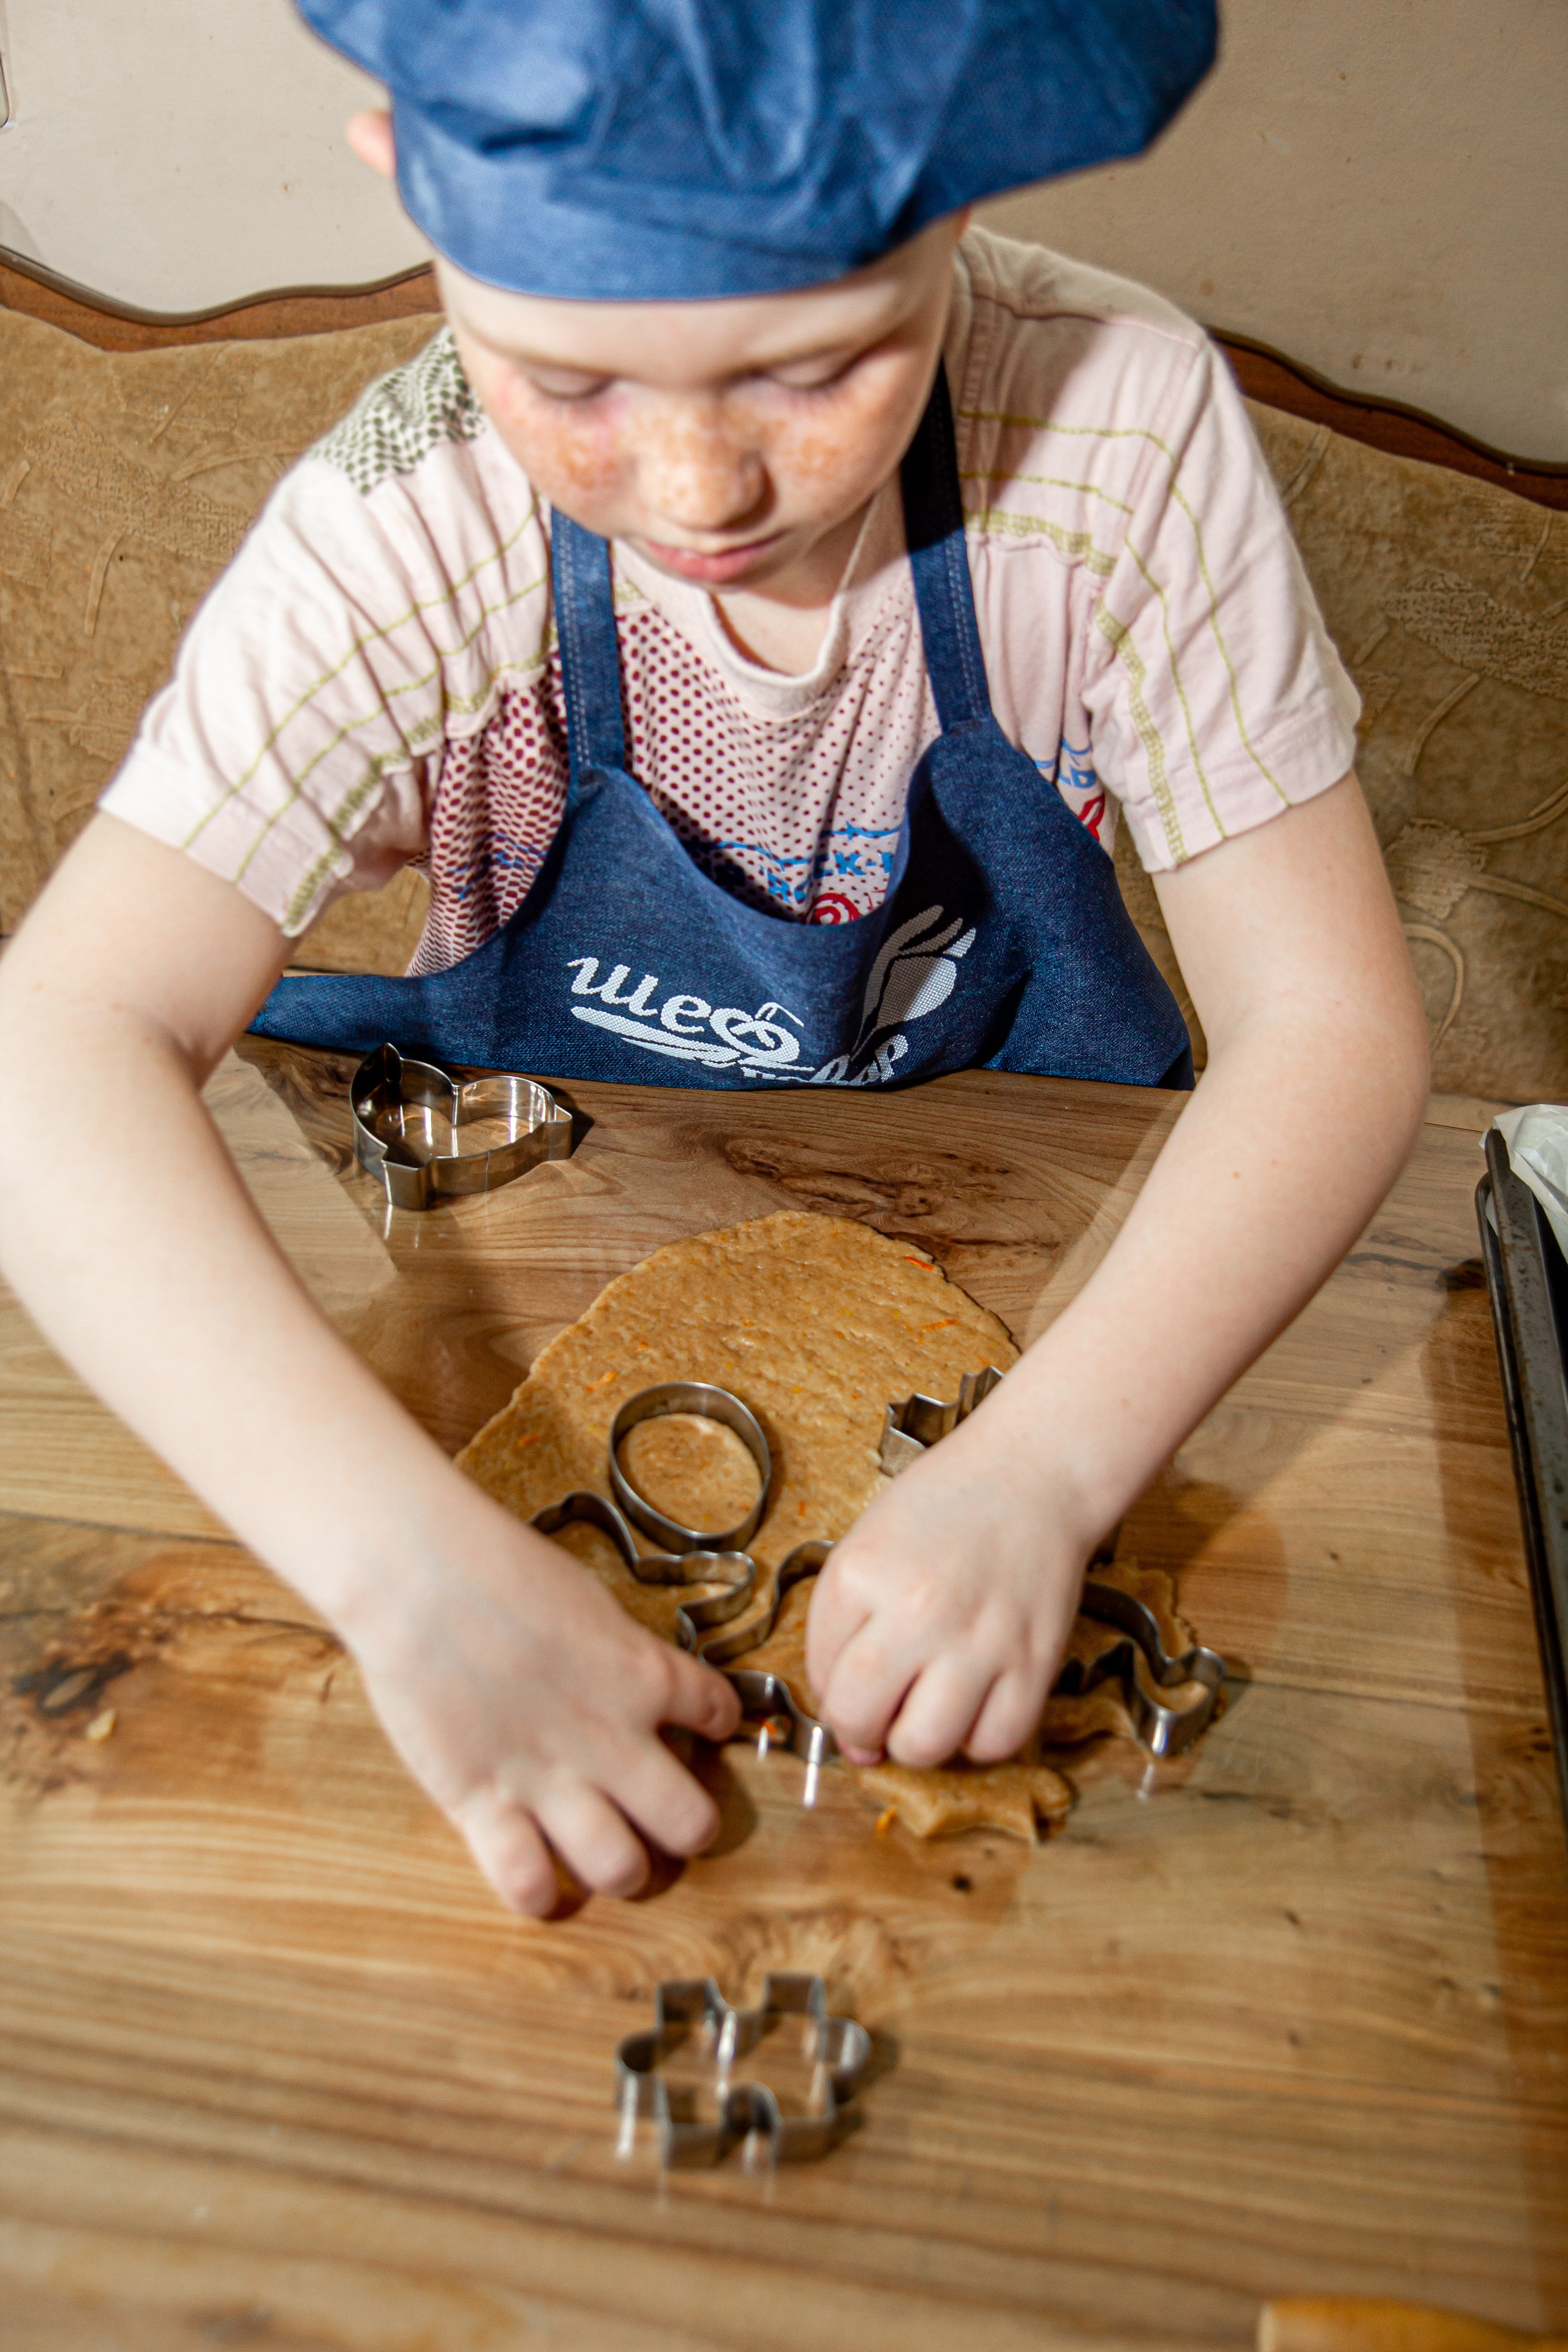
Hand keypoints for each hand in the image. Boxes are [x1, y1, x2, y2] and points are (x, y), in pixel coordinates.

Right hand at [346, 1496, 740, 1914]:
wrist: (418, 1576)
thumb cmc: (498, 1569)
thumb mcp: (588, 1602)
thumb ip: (622, 1655)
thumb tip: (641, 1683)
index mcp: (644, 1675)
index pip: (718, 1713)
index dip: (716, 1723)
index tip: (700, 1725)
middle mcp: (610, 1738)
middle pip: (690, 1823)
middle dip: (687, 1830)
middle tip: (664, 1819)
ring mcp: (547, 1779)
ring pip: (620, 1869)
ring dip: (623, 1869)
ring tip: (608, 1854)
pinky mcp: (481, 1804)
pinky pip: (527, 1883)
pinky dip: (541, 1894)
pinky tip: (541, 1876)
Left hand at [804, 1417, 1091, 1767]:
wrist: (1033, 1475)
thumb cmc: (945, 1506)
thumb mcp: (867, 1544)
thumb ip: (840, 1622)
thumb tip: (839, 1708)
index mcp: (861, 1575)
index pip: (821, 1677)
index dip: (832, 1693)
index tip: (852, 1683)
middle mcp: (916, 1611)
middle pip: (860, 1721)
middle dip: (861, 1732)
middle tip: (880, 1715)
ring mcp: (979, 1641)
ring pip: (925, 1746)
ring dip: (916, 1743)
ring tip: (925, 1710)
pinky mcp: (1034, 1662)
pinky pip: (995, 1742)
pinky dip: (979, 1738)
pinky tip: (974, 1704)